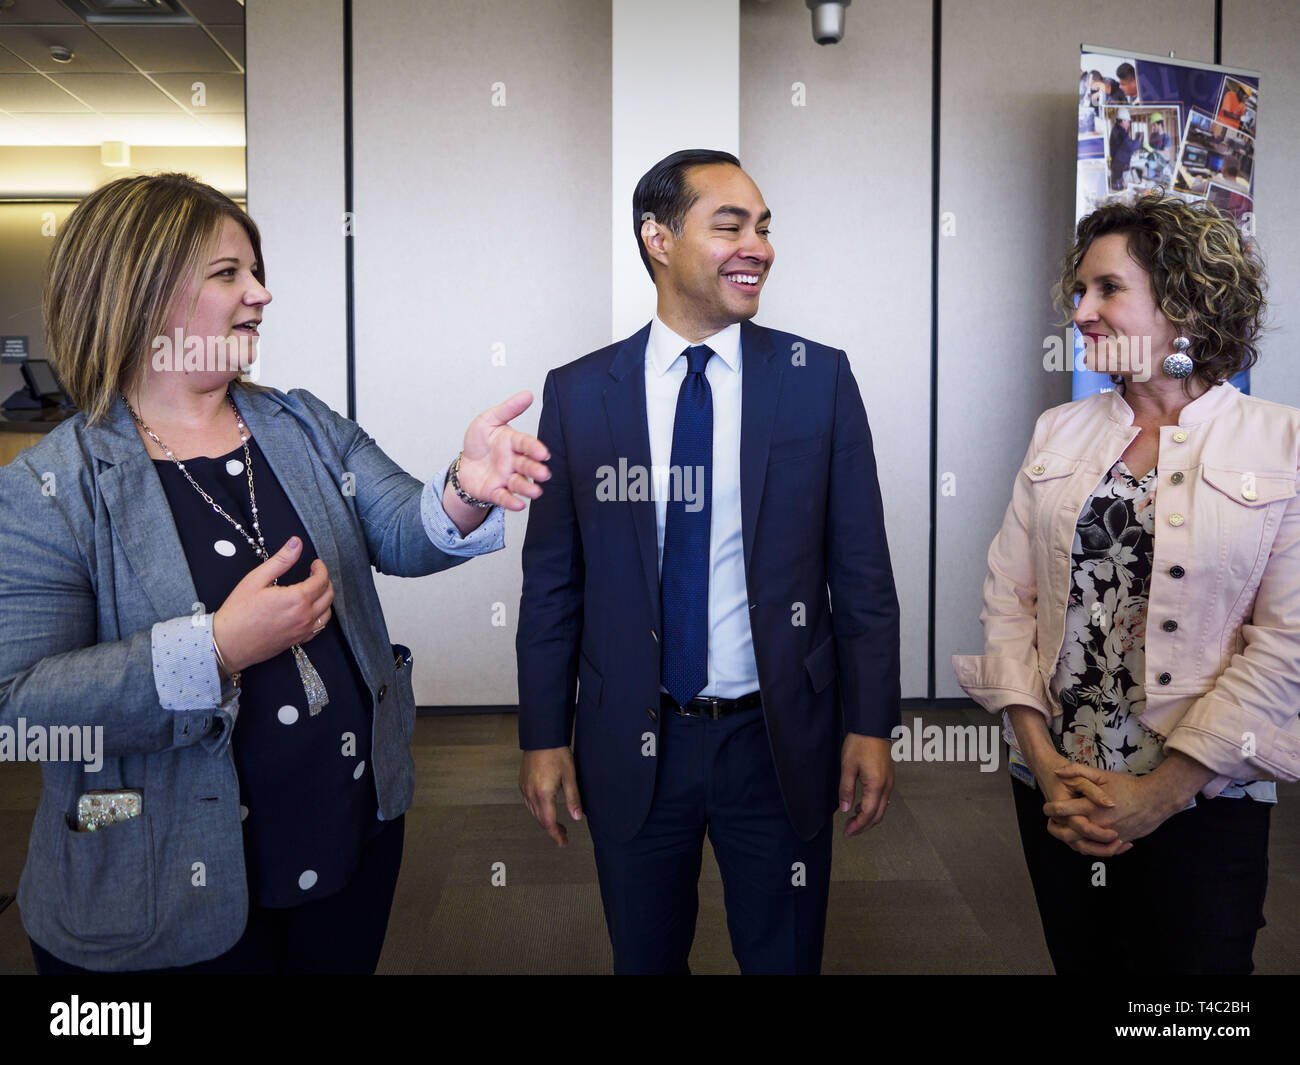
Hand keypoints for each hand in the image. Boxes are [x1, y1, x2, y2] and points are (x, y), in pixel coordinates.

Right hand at [211, 537, 333, 674]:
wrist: (228, 643)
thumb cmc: (238, 612)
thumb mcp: (257, 579)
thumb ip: (281, 560)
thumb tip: (296, 543)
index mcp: (297, 599)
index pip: (321, 580)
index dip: (321, 568)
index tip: (315, 564)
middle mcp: (304, 616)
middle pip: (328, 595)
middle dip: (325, 581)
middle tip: (315, 574)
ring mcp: (302, 631)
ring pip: (327, 613)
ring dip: (325, 598)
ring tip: (314, 590)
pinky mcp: (298, 641)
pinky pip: (319, 627)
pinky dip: (320, 616)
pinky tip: (310, 610)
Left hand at [454, 391, 550, 512]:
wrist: (465, 465)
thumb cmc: (480, 442)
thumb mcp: (489, 420)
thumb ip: (508, 409)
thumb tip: (528, 394)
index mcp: (513, 443)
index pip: (526, 444)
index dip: (534, 448)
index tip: (543, 453)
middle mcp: (513, 462)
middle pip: (526, 465)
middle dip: (535, 470)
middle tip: (543, 474)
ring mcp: (506, 478)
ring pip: (519, 483)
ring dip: (527, 488)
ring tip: (535, 492)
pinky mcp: (496, 492)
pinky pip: (504, 497)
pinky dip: (511, 501)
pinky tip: (518, 504)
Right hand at [519, 747, 582, 846]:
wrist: (542, 737)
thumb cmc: (557, 753)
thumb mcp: (570, 776)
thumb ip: (573, 798)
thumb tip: (576, 817)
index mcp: (544, 794)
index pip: (549, 822)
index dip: (556, 835)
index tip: (563, 842)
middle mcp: (531, 793)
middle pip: (540, 819)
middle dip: (552, 829)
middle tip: (564, 834)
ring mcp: (525, 788)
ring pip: (533, 812)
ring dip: (544, 820)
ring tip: (557, 823)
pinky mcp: (522, 783)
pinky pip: (529, 803)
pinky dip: (537, 810)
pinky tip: (545, 808)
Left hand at [839, 733, 892, 835]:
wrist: (873, 726)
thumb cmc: (861, 743)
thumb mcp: (847, 766)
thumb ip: (846, 790)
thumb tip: (845, 808)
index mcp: (876, 785)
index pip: (868, 814)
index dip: (858, 826)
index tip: (847, 832)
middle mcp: (886, 786)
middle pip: (878, 815)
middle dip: (864, 826)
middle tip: (849, 830)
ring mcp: (889, 782)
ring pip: (882, 808)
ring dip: (869, 818)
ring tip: (853, 820)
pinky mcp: (888, 778)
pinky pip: (883, 799)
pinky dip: (873, 808)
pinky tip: (861, 806)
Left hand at [1037, 763, 1130, 856]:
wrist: (1154, 800)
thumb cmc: (1128, 786)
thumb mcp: (1102, 775)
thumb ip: (1077, 771)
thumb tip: (1057, 771)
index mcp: (1091, 806)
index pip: (1062, 810)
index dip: (1050, 809)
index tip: (1046, 808)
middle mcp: (1098, 824)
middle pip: (1068, 834)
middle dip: (1056, 829)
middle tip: (1051, 822)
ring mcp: (1108, 836)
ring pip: (1082, 846)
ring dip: (1069, 840)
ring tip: (1064, 831)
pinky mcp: (1118, 842)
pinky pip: (1099, 850)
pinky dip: (1088, 847)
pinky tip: (1083, 840)